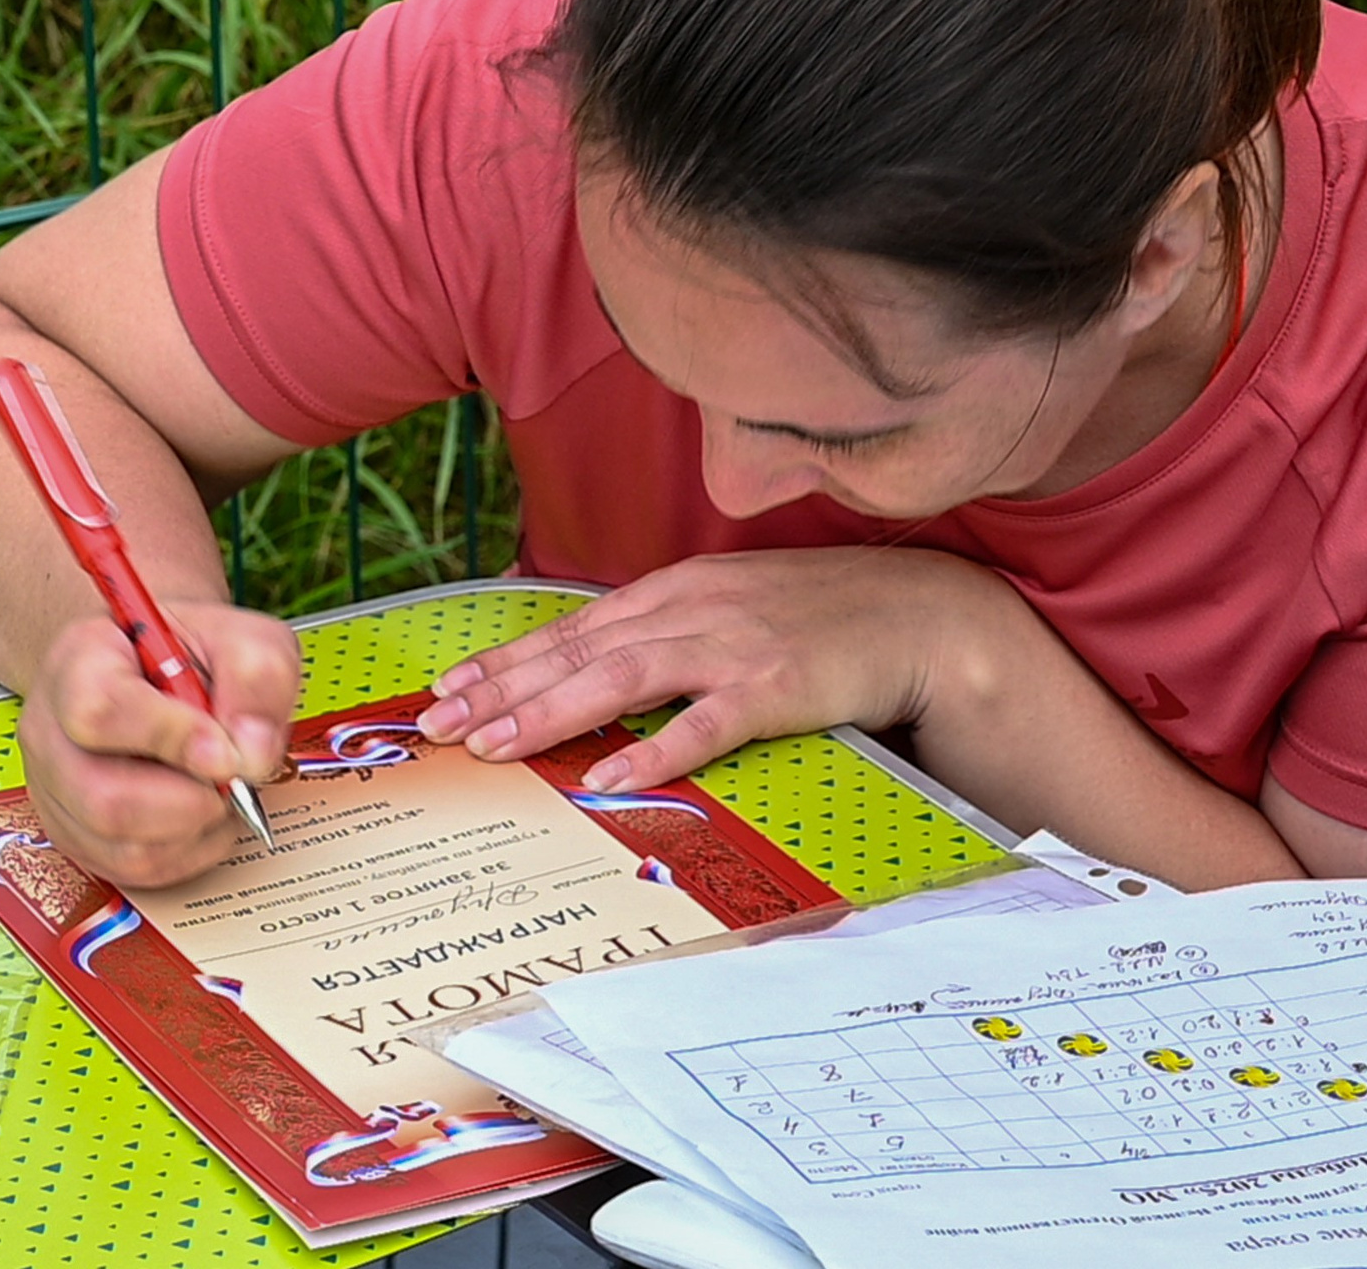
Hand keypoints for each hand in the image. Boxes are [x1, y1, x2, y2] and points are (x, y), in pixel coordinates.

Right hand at [15, 601, 301, 886]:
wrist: (149, 668)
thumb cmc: (189, 654)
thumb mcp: (240, 638)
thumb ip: (255, 679)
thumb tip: (250, 756)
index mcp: (79, 662)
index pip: (102, 712)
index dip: (171, 739)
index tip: (224, 751)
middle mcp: (50, 731)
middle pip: (104, 799)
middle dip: (191, 800)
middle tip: (231, 774)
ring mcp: (55, 791)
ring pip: (122, 846)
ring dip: (195, 829)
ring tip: (220, 788)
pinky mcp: (74, 835)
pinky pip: (133, 870)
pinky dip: (188, 851)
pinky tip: (203, 812)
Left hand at [414, 548, 1000, 790]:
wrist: (924, 615)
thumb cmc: (827, 618)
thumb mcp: (737, 608)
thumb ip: (672, 633)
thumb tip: (602, 671)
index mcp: (680, 589)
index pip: (574, 626)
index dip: (508, 658)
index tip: (450, 689)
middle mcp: (696, 608)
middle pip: (580, 649)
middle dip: (504, 687)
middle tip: (441, 726)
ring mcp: (735, 644)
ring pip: (623, 677)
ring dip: (552, 712)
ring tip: (496, 746)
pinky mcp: (778, 685)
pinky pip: (704, 722)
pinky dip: (653, 749)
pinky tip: (608, 776)